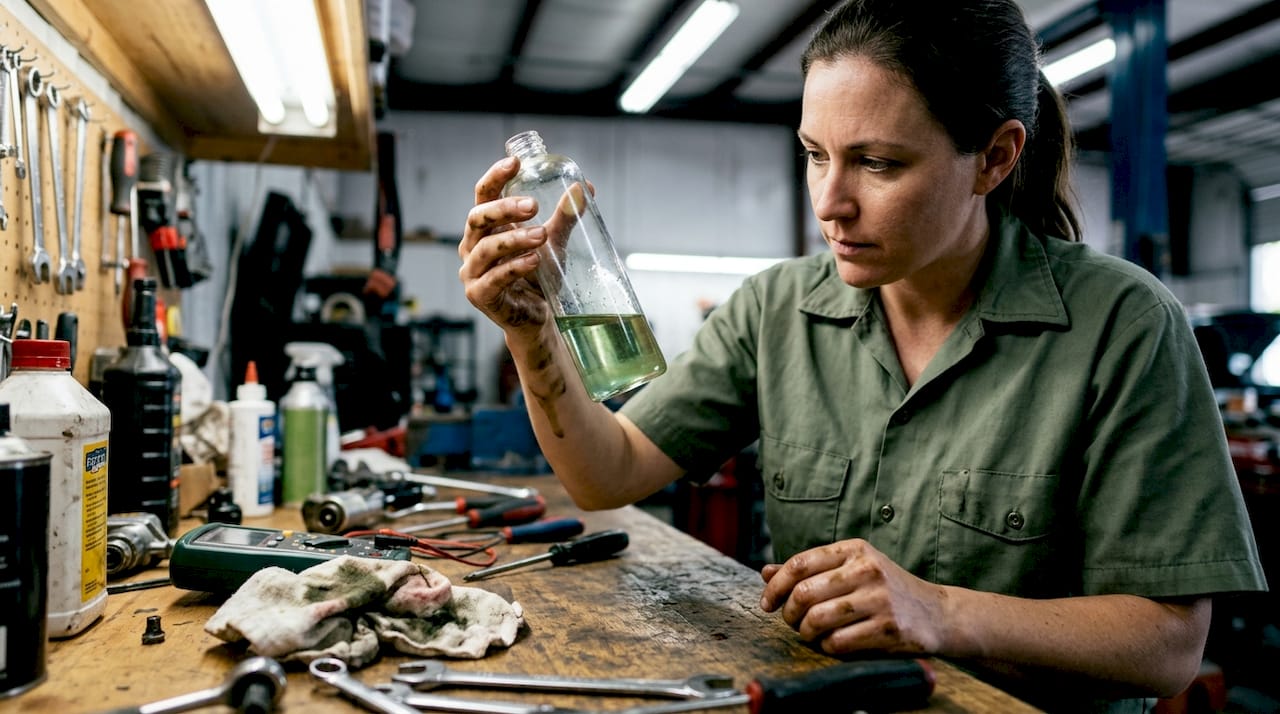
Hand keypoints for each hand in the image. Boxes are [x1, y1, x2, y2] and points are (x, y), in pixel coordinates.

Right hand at [459, 157, 552, 337]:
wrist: (538, 317)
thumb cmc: (539, 276)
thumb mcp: (553, 243)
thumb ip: (564, 218)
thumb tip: (585, 188)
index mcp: (486, 228)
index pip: (483, 195)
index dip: (495, 177)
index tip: (515, 162)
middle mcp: (472, 247)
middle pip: (478, 218)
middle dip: (504, 209)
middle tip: (533, 205)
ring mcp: (472, 272)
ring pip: (486, 249)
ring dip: (514, 239)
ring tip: (541, 236)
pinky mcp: (479, 295)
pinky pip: (493, 279)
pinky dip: (514, 268)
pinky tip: (533, 261)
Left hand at [759, 538, 948, 655]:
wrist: (937, 613)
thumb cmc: (886, 590)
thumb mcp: (851, 569)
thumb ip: (810, 570)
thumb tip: (766, 572)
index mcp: (854, 550)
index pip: (799, 563)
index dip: (775, 586)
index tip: (767, 603)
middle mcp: (866, 569)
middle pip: (804, 593)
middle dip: (789, 613)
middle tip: (793, 622)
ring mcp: (879, 599)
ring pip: (817, 619)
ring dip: (806, 632)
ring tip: (810, 634)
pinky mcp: (888, 628)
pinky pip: (838, 642)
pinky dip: (827, 647)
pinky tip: (833, 644)